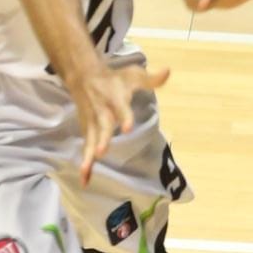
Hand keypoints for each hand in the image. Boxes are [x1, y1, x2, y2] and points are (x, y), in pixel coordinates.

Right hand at [70, 61, 170, 185]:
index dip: (125, 117)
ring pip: (89, 141)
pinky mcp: (86, 131)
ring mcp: (91, 122)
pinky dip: (85, 165)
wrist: (83, 76)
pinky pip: (85, 149)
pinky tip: (85, 181)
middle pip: (102, 127)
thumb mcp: (134, 75)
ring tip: (85, 173)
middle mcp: (102, 112)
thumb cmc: (114, 79)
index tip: (127, 128)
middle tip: (101, 153)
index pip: (121, 109)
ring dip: (88, 157)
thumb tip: (168, 71)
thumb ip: (152, 78)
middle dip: (101, 140)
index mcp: (115, 99)